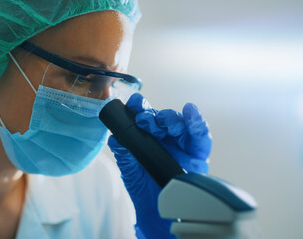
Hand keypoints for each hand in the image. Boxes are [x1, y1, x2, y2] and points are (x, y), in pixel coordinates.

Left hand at [108, 93, 211, 238]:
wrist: (156, 214)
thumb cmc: (144, 188)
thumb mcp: (130, 170)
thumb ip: (124, 153)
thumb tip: (115, 138)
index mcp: (148, 138)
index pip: (145, 117)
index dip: (139, 107)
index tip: (133, 102)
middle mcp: (166, 138)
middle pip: (162, 118)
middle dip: (153, 115)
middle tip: (143, 119)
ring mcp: (182, 145)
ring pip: (179, 123)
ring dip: (170, 118)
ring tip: (161, 122)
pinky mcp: (198, 154)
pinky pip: (201, 136)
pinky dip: (196, 122)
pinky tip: (190, 112)